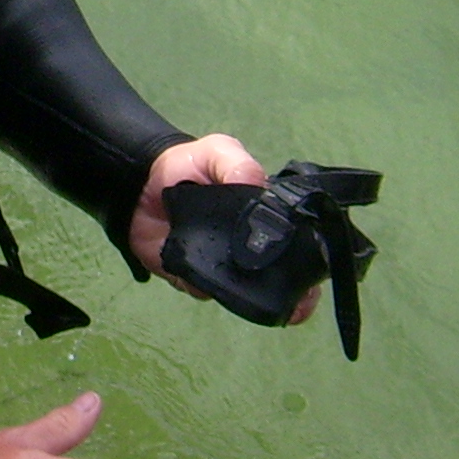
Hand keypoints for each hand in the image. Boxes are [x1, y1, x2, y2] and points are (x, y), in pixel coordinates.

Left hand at [127, 133, 321, 323]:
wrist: (138, 182)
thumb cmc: (188, 165)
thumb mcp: (218, 151)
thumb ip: (238, 164)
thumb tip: (259, 185)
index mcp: (261, 217)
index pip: (295, 242)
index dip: (311, 258)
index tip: (319, 272)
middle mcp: (246, 246)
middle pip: (279, 277)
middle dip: (295, 293)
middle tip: (302, 302)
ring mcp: (220, 263)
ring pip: (244, 291)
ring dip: (256, 300)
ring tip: (269, 307)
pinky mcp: (191, 275)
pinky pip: (204, 291)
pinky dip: (207, 290)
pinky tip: (210, 284)